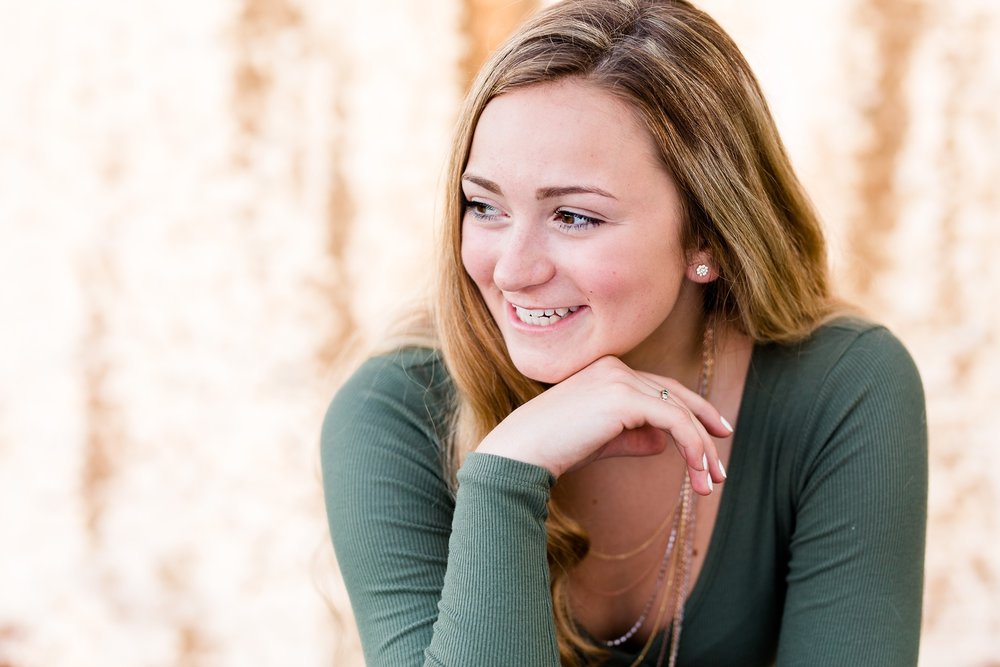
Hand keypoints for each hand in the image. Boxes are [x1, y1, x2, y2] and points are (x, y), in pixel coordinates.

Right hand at [476, 355, 731, 493]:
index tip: (716, 435)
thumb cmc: (553, 448)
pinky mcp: (623, 397)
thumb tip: (663, 442)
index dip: (694, 411)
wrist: (521, 452)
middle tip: (720, 469)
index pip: (662, 388)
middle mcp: (616, 367)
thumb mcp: (601, 440)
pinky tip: (698, 472)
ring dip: (701, 449)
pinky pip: (674, 420)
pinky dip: (693, 446)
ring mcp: (620, 378)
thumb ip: (633, 436)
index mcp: (607, 370)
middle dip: (705, 431)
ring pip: (680, 410)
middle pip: (677, 396)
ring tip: (710, 483)